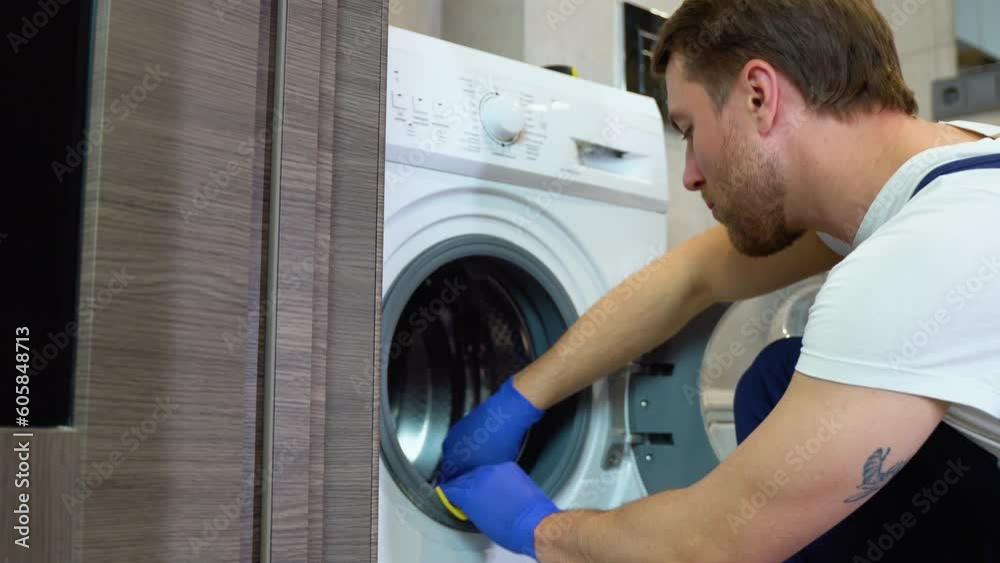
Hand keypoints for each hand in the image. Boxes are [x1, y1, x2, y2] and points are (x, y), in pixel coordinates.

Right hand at [437, 376, 543, 482]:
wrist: (506, 412)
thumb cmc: (499, 443)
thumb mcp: (490, 468)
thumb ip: (476, 477)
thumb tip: (472, 482)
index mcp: (452, 460)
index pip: (444, 479)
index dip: (451, 488)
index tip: (458, 493)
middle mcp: (449, 446)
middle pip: (449, 465)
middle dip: (458, 472)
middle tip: (470, 478)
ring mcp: (456, 432)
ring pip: (456, 451)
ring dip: (463, 458)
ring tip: (478, 463)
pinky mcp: (464, 422)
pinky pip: (462, 440)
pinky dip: (468, 446)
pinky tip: (482, 447)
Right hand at [439, 462, 558, 557]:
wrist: (534, 522)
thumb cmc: (510, 530)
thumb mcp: (481, 522)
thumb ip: (470, 507)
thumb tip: (468, 503)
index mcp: (468, 493)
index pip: (450, 488)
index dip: (448, 492)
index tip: (447, 494)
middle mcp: (479, 477)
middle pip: (464, 477)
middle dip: (461, 484)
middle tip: (462, 491)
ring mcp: (495, 470)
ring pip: (480, 471)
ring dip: (478, 478)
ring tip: (481, 488)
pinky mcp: (509, 466)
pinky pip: (496, 469)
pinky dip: (495, 476)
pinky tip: (497, 484)